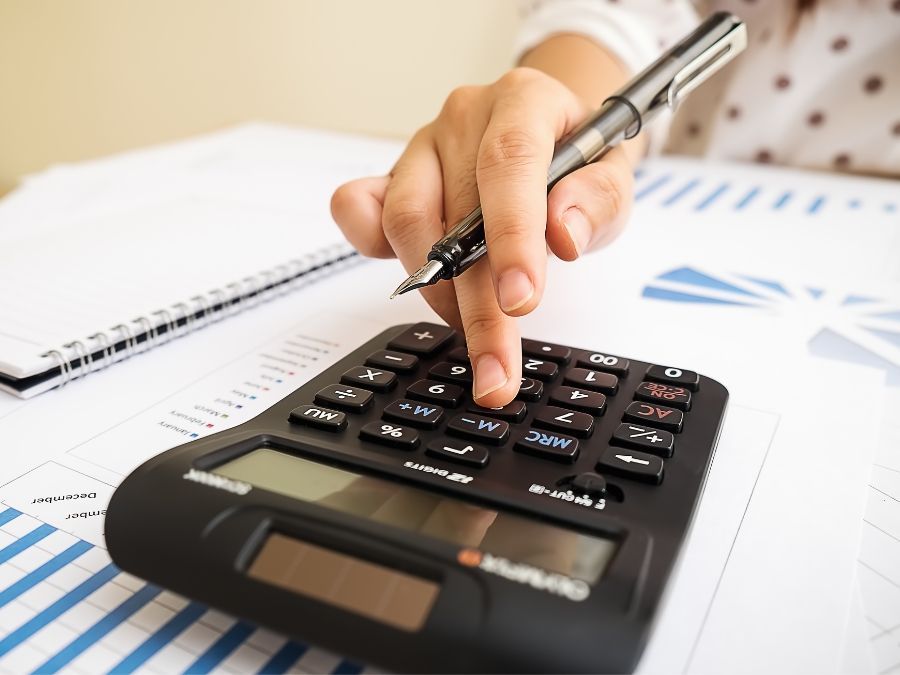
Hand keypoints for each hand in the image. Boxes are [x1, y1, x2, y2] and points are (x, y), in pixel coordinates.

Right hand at [332, 67, 634, 406]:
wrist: (552, 133)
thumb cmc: (580, 158)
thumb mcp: (614, 175)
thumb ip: (598, 200)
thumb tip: (562, 234)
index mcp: (524, 102)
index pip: (510, 163)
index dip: (512, 236)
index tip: (520, 299)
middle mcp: (465, 118)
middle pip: (457, 213)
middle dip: (478, 307)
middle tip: (496, 370)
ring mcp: (423, 148)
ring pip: (407, 222)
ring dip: (439, 293)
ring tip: (477, 329)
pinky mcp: (392, 177)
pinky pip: (357, 207)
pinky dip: (367, 245)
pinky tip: (410, 279)